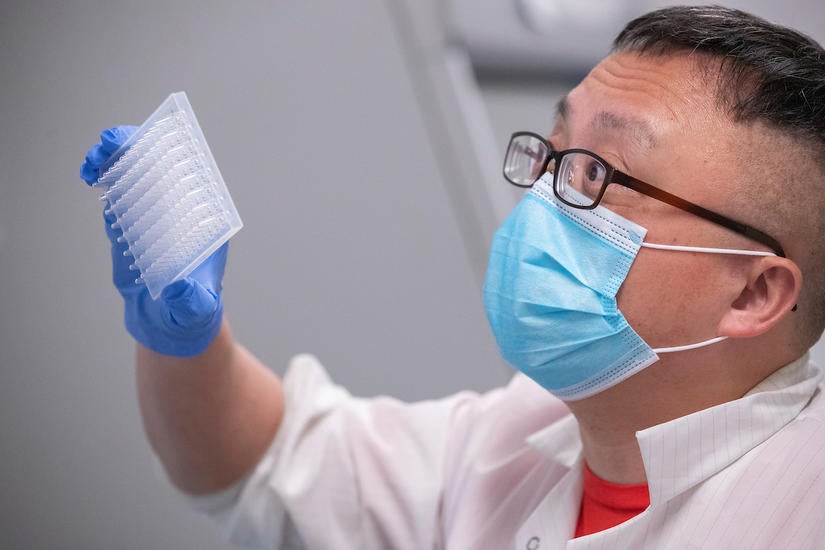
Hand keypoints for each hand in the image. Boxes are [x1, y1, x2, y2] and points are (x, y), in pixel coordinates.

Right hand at [81, 126, 226, 356]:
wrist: (170, 323)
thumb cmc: (192, 312)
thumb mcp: (196, 309)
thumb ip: (189, 301)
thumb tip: (180, 288)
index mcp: (202, 224)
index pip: (191, 181)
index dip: (173, 158)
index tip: (151, 149)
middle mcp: (179, 214)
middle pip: (161, 169)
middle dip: (137, 150)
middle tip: (110, 145)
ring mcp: (154, 217)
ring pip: (136, 176)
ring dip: (116, 159)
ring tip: (95, 160)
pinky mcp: (130, 226)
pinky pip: (117, 195)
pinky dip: (104, 180)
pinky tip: (91, 174)